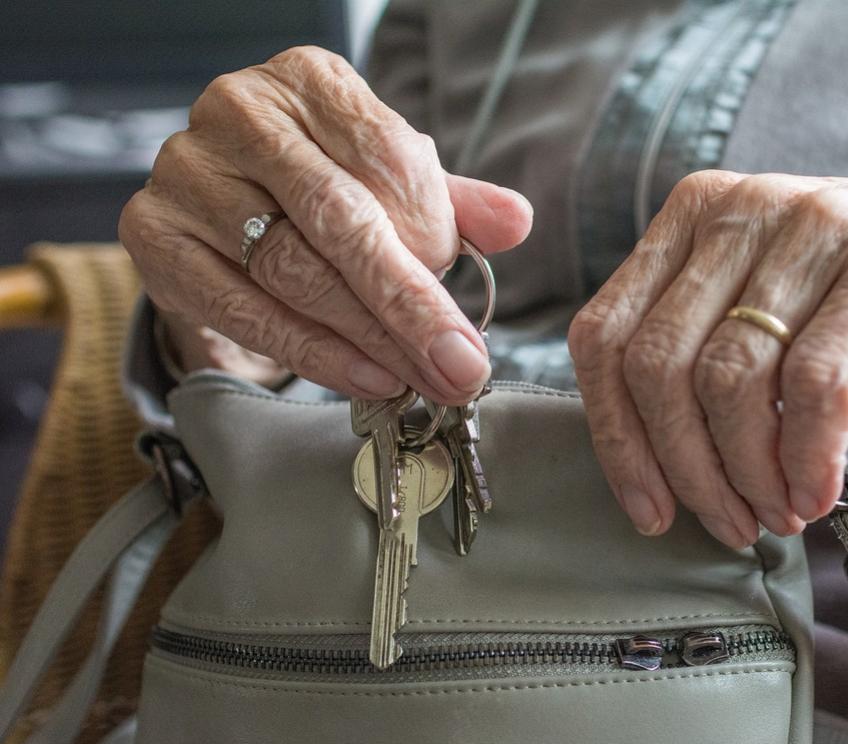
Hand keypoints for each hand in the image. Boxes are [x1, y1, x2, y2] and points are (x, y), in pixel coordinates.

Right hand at [120, 46, 532, 402]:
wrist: (226, 198)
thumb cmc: (324, 184)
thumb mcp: (394, 182)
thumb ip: (453, 203)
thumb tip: (515, 221)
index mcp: (311, 82)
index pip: (387, 157)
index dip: (433, 236)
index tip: (468, 303)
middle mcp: (241, 112)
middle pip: (340, 221)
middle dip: (410, 305)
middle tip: (459, 366)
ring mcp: (188, 172)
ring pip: (292, 270)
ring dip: (367, 338)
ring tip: (420, 379)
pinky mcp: (153, 234)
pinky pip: (241, 308)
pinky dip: (310, 351)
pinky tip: (364, 376)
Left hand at [569, 171, 847, 546]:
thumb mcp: (761, 300)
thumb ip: (695, 346)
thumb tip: (639, 462)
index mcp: (694, 213)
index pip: (606, 334)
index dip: (617, 437)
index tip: (648, 508)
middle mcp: (746, 207)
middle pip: (660, 366)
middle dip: (688, 470)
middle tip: (730, 524)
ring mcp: (819, 226)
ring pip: (732, 379)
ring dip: (749, 474)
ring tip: (778, 515)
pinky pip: (816, 383)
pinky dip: (808, 457)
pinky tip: (817, 492)